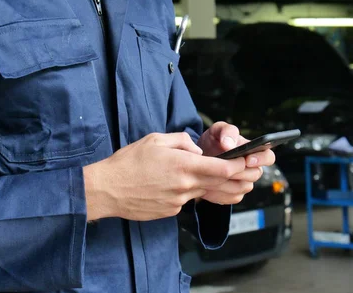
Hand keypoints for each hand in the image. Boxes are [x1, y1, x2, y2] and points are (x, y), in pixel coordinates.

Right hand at [82, 132, 245, 220]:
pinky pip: (186, 200)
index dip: (238, 166)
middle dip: (232, 177)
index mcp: (183, 166)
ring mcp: (178, 202)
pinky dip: (186, 192)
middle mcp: (185, 186)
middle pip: (219, 183)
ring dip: (208, 184)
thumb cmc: (128, 162)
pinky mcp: (170, 212)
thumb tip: (197, 151)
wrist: (107, 190)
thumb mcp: (156, 139)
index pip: (222, 169)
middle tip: (240, 170)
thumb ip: (182, 142)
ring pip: (202, 192)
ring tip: (199, 174)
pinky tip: (171, 185)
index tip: (245, 161)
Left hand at [196, 122, 275, 204]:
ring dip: (229, 182)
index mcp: (254, 151)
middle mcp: (252, 168)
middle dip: (241, 172)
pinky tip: (208, 185)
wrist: (199, 158)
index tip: (248, 159)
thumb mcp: (217, 130)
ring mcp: (244, 182)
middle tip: (226, 169)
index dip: (261, 159)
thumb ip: (226, 131)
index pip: (268, 157)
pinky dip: (221, 192)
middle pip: (256, 174)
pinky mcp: (234, 194)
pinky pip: (232, 197)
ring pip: (244, 187)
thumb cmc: (213, 142)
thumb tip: (229, 144)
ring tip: (213, 176)